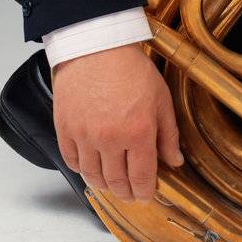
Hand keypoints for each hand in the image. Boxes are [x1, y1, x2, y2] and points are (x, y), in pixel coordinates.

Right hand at [52, 43, 183, 203]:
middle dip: (126, 192)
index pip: (142, 178)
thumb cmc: (131, 68)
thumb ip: (168, 133)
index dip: (145, 192)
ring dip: (104, 185)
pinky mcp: (65, 130)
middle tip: (130, 193)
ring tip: (111, 184)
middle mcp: (110, 140)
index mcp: (138, 132)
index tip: (146, 195)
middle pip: (117, 182)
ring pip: (94, 176)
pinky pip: (72, 162)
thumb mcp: (161, 98)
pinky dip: (82, 169)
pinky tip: (91, 166)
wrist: (97, 46)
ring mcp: (85, 136)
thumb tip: (175, 161)